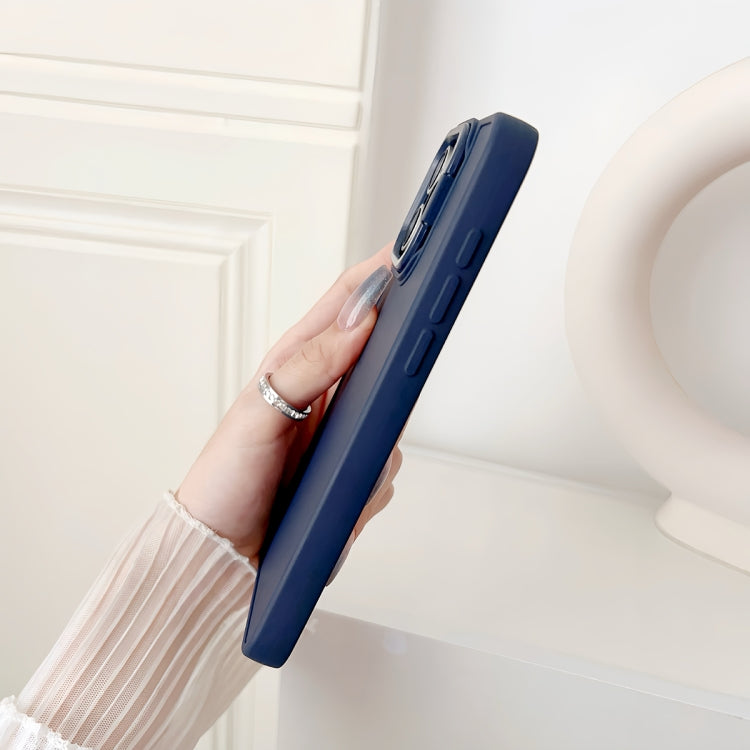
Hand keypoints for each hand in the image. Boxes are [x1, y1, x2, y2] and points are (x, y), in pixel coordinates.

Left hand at [175, 245, 399, 568]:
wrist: (227, 550)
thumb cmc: (226, 478)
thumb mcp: (258, 414)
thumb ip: (309, 365)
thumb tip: (360, 320)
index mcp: (300, 363)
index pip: (350, 302)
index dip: (386, 272)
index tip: (419, 250)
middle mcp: (329, 392)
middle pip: (386, 354)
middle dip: (399, 362)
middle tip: (398, 368)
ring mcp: (346, 432)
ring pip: (396, 415)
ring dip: (381, 435)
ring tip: (340, 458)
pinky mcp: (358, 470)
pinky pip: (390, 463)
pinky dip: (375, 477)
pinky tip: (342, 488)